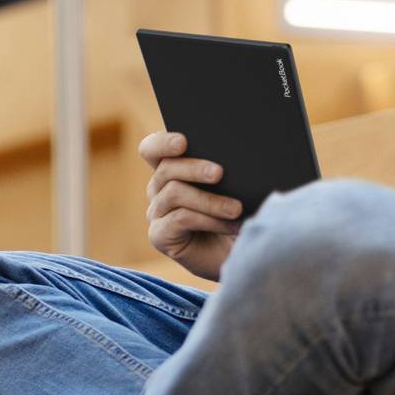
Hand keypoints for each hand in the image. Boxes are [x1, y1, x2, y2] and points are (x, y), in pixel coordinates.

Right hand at [140, 131, 243, 280]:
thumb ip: (226, 167)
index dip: (163, 142)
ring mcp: (157, 212)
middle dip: (194, 168)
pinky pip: (180, 219)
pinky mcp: (159, 235)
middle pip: (166, 168)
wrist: (242, 252)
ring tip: (237, 208)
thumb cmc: (238, 213)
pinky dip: (208, 220)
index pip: (152, 148)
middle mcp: (158, 188)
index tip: (183, 142)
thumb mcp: (235, 186)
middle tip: (219, 173)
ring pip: (174, 192)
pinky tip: (230, 225)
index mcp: (172, 168)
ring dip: (210, 200)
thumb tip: (234, 153)